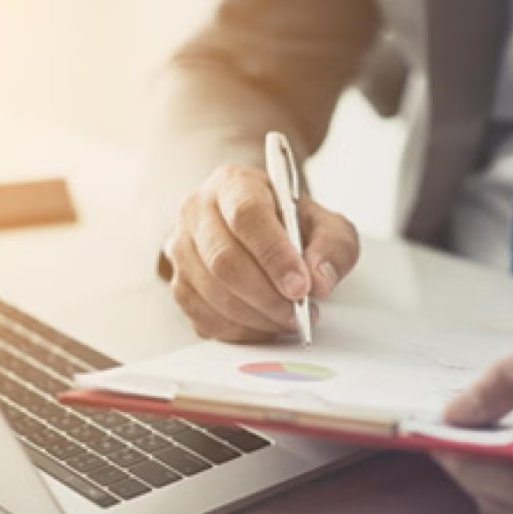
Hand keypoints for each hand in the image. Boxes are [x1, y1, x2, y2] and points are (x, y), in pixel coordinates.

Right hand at [164, 164, 358, 341]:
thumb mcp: (327, 225)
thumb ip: (333, 247)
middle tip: (299, 313)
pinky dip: (240, 330)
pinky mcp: (179, 285)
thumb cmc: (292, 226)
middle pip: (223, 259)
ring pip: (211, 292)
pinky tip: (266, 325)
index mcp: (234, 183)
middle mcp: (197, 211)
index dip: (274, 256)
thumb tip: (319, 282)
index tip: (301, 287)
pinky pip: (204, 317)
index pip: (246, 216)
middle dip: (266, 296)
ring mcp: (181, 249)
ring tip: (288, 320)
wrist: (264, 232)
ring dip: (256, 317)